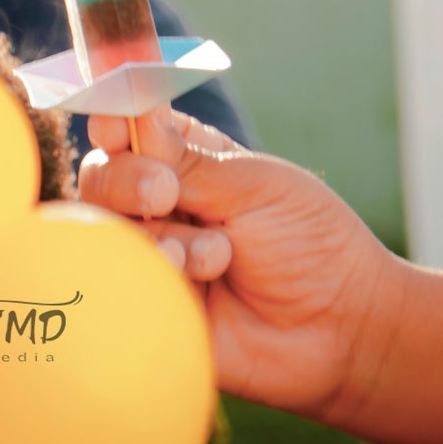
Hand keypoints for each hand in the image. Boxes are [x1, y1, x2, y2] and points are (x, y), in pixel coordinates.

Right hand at [79, 106, 398, 422]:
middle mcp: (158, 204)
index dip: (113, 121)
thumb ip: (189, 159)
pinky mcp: (152, 309)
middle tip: (166, 193)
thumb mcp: (255, 187)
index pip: (128, 126)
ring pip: (108, 234)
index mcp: (185, 158)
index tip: (116, 126)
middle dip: (127, 179)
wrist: (341, 328)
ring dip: (160, 238)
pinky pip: (120, 290)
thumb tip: (132, 115)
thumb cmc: (309, 242)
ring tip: (218, 258)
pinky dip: (153, 280)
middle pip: (101, 177)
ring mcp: (151, 258)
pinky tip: (193, 284)